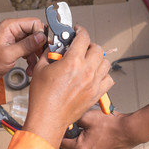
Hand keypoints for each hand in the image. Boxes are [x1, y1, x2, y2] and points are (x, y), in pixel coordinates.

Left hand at [0, 18, 45, 79]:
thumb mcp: (9, 53)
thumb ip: (27, 45)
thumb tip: (41, 37)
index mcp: (10, 26)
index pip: (33, 23)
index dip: (40, 33)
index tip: (44, 45)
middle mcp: (14, 30)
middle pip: (36, 33)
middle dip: (40, 46)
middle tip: (42, 55)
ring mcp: (16, 38)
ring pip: (35, 43)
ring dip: (36, 55)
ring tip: (35, 65)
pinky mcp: (18, 46)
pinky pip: (30, 50)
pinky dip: (32, 59)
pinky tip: (30, 67)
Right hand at [23, 26, 113, 148]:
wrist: (48, 118)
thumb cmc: (43, 98)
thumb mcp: (39, 69)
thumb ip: (48, 54)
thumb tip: (53, 48)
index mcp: (72, 62)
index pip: (83, 37)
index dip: (80, 30)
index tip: (77, 31)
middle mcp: (86, 71)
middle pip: (98, 49)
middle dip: (89, 45)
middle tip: (80, 48)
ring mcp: (93, 83)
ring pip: (105, 63)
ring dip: (97, 59)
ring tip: (88, 61)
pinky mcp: (96, 94)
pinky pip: (109, 80)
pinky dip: (104, 75)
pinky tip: (94, 76)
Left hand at [61, 110, 141, 148]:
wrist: (129, 130)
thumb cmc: (112, 124)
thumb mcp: (88, 116)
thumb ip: (73, 119)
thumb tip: (65, 120)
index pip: (62, 143)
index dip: (63, 132)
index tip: (65, 127)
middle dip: (71, 139)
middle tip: (78, 129)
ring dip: (78, 146)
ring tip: (87, 134)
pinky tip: (93, 141)